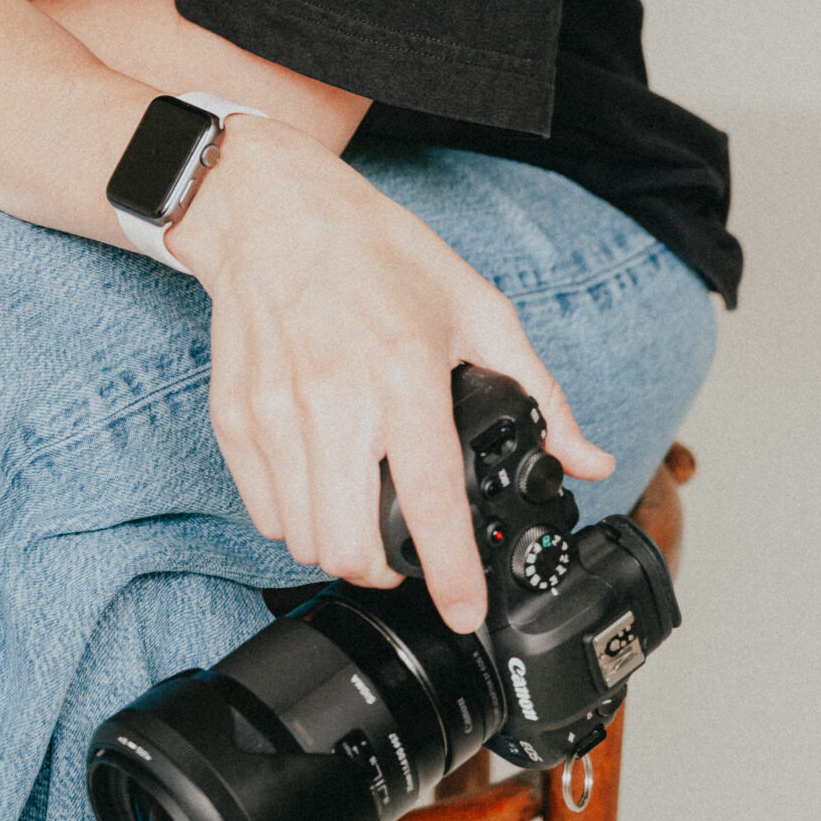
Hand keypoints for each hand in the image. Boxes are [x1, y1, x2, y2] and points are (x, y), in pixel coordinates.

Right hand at [171, 119, 614, 631]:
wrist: (271, 209)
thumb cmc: (373, 250)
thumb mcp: (475, 305)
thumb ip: (538, 390)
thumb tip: (586, 458)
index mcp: (402, 371)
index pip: (430, 501)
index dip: (452, 574)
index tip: (466, 612)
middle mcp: (333, 397)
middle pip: (353, 545)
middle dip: (388, 569)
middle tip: (409, 551)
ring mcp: (276, 411)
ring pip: (305, 540)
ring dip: (341, 548)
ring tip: (365, 514)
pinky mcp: (234, 417)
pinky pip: (263, 512)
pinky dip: (295, 520)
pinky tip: (321, 486)